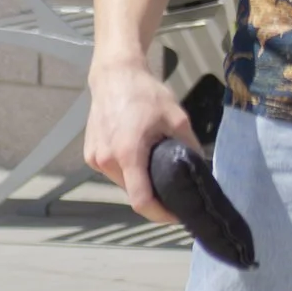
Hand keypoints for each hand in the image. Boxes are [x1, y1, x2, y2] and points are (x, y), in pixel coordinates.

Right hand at [83, 57, 198, 224]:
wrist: (114, 75)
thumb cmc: (146, 94)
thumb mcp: (178, 120)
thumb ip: (190, 150)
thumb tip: (202, 173)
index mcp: (128, 154)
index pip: (141, 201)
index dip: (161, 215)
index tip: (179, 216)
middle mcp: (106, 160)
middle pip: (134, 193)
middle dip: (155, 195)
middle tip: (174, 185)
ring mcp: (94, 158)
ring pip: (123, 184)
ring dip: (140, 181)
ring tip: (155, 164)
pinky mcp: (89, 154)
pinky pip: (113, 172)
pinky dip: (128, 171)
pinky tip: (138, 155)